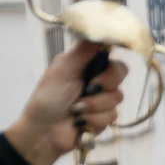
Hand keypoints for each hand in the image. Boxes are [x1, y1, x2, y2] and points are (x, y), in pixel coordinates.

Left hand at [5, 42, 127, 164]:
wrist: (44, 132)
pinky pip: (113, 117)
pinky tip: (80, 122)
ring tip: (76, 110)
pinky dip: (94, 120)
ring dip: (95, 106)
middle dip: (104, 87)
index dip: (110, 66)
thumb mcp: (62, 70)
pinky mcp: (103, 117)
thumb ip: (83, 51)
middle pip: (120, 76)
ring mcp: (100, 99)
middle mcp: (95, 80)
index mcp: (85, 65)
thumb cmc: (47, 99)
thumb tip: (100, 32)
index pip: (112, 57)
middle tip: (87, 90)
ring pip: (117, 99)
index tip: (99, 73)